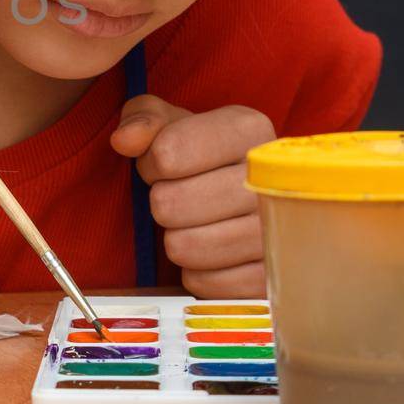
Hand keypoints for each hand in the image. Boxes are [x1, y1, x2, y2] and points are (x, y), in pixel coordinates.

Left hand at [110, 95, 272, 296]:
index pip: (168, 153)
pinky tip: (208, 253)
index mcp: (249, 129)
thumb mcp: (168, 123)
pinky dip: (195, 272)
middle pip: (171, 204)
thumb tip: (125, 140)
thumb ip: (142, 120)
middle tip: (179, 198)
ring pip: (186, 246)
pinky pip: (205, 283)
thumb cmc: (199, 155)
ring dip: (176, 238)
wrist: (239, 194)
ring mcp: (278, 231)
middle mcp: (273, 177)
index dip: (150, 164)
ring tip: (194, 224)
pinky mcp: (272, 275)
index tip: (164, 164)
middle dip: (161, 204)